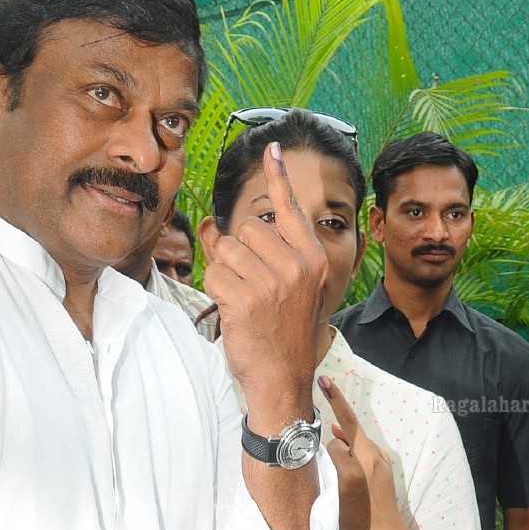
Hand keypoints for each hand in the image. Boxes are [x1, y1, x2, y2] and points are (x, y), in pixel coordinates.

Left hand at [202, 144, 325, 427]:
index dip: (278, 178)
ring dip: (225, 271)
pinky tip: (233, 309)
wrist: (283, 380)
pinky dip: (216, 289)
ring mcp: (272, 282)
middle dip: (239, 251)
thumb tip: (214, 225)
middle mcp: (297, 266)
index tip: (271, 149)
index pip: (292, 209)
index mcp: (314, 260)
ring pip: (228, 250)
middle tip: (249, 283)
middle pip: (250, 228)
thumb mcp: (296, 292)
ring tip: (242, 299)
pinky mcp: (247, 298)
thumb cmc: (286, 336)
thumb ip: (269, 257)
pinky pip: (214, 274)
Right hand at [319, 374, 396, 529]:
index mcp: (366, 454)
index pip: (347, 420)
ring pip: (354, 446)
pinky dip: (347, 455)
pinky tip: (340, 462)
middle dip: (334, 424)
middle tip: (316, 420)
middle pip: (350, 432)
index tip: (325, 380)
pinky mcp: (379, 479)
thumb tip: (335, 442)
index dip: (335, 399)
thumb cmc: (360, 514)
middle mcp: (376, 456)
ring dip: (340, 443)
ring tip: (325, 444)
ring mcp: (379, 468)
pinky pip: (359, 458)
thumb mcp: (344, 482)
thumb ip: (339, 456)